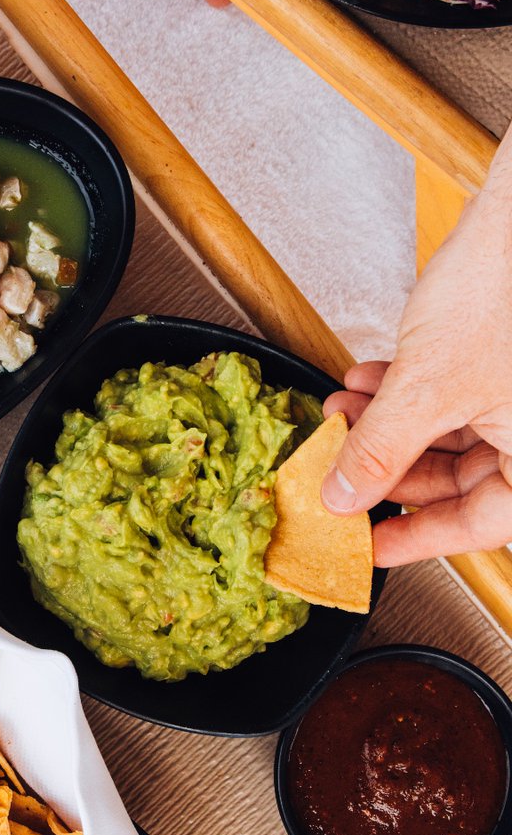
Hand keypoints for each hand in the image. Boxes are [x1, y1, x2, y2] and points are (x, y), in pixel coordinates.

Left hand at [319, 128, 511, 566]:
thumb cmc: (503, 288)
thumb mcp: (427, 387)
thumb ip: (382, 451)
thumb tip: (345, 497)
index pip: (482, 526)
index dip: (417, 539)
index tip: (368, 547)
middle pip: (464, 481)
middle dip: (390, 467)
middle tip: (339, 465)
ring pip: (454, 435)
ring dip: (390, 426)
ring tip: (342, 411)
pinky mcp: (506, 360)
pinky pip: (457, 395)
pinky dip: (410, 392)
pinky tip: (369, 377)